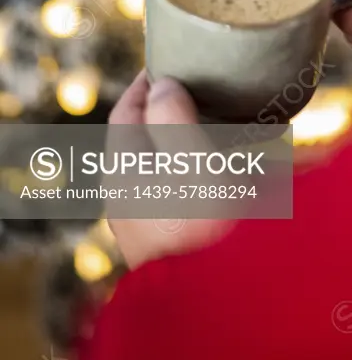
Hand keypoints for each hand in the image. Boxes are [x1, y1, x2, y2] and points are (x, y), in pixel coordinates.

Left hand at [107, 72, 231, 269]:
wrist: (210, 299)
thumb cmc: (203, 226)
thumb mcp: (191, 161)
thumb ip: (173, 117)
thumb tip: (162, 84)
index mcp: (125, 170)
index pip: (125, 111)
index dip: (145, 82)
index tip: (168, 60)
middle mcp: (126, 195)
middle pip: (138, 138)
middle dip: (163, 109)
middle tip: (195, 88)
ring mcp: (143, 221)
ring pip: (156, 166)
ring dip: (179, 139)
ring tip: (213, 123)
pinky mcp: (165, 239)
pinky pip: (172, 190)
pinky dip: (191, 169)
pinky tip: (218, 170)